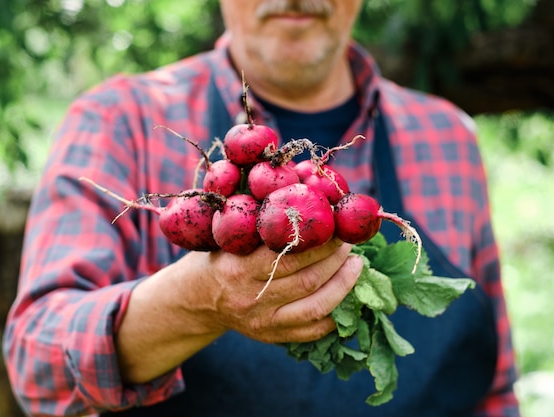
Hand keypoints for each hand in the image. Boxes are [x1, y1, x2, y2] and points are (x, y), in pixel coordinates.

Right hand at [116, 239, 362, 382]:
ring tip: (357, 264)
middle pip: (306, 278)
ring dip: (343, 283)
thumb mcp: (228, 234)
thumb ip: (258, 216)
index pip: (287, 253)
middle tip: (350, 239)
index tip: (335, 221)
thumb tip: (301, 182)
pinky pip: (312, 330)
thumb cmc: (218, 256)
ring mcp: (262, 321)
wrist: (196, 300)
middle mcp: (251, 297)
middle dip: (336, 257)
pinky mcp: (271, 337)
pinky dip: (336, 313)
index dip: (319, 238)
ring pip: (315, 305)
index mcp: (238, 267)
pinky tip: (349, 295)